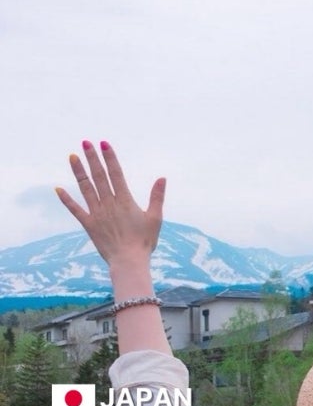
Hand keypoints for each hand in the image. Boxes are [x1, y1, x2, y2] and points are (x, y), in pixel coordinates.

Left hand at [55, 140, 165, 266]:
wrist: (129, 261)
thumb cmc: (144, 241)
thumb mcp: (155, 218)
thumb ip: (157, 197)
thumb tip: (162, 178)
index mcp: (125, 201)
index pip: (116, 174)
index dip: (110, 158)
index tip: (104, 144)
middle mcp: (109, 204)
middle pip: (99, 177)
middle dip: (92, 158)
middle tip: (86, 143)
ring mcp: (97, 213)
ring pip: (86, 188)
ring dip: (79, 172)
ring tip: (73, 156)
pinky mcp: (89, 225)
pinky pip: (75, 210)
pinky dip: (66, 200)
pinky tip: (58, 189)